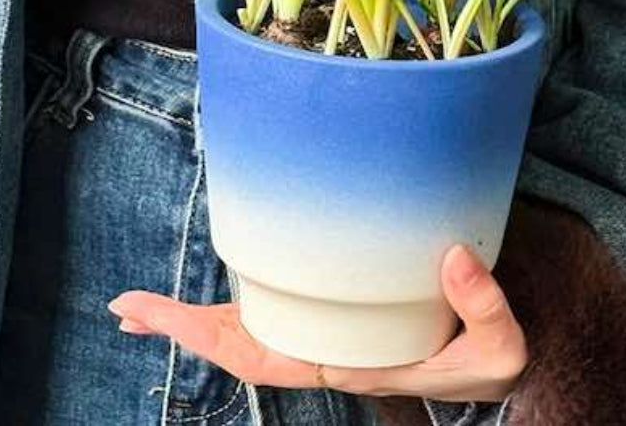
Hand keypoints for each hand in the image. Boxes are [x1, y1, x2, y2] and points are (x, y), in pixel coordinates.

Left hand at [108, 244, 527, 402]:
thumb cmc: (488, 362)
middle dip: (183, 330)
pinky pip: (277, 313)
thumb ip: (483, 304)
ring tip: (146, 309)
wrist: (493, 371)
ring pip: (251, 331)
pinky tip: (217, 295)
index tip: (168, 320)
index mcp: (349, 363)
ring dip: (198, 321)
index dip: (214, 338)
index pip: (267, 358)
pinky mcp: (338, 317)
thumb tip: (452, 255)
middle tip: (126, 310)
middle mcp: (327, 353)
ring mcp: (329, 337)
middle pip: (239, 347)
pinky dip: (238, 305)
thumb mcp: (498, 344)